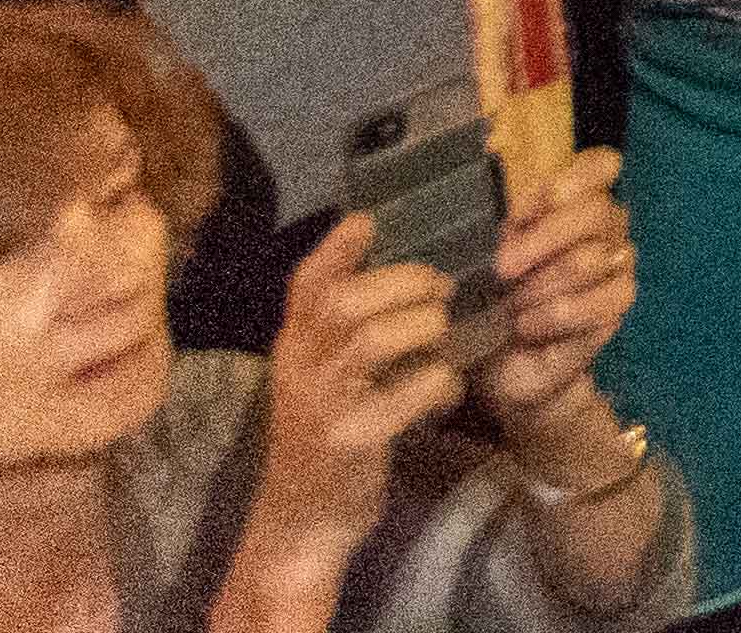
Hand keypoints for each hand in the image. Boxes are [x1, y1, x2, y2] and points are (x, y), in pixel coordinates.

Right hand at [235, 215, 468, 602]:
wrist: (302, 520)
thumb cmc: (325, 435)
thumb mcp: (319, 378)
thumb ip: (341, 331)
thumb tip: (397, 274)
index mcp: (294, 347)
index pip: (305, 284)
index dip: (336, 248)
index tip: (367, 220)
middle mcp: (300, 369)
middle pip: (346, 300)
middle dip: (404, 282)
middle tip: (440, 289)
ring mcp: (324, 405)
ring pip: (376, 337)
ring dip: (425, 327)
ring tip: (443, 339)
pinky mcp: (354, 438)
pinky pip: (410, 391)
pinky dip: (440, 383)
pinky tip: (446, 392)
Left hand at [473, 152, 640, 433]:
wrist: (499, 362)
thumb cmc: (492, 298)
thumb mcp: (489, 254)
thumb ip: (510, 224)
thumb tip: (516, 202)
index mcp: (576, 202)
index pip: (602, 166)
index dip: (572, 180)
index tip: (528, 209)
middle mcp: (608, 227)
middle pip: (596, 211)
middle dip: (542, 240)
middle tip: (501, 269)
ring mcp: (619, 266)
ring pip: (592, 259)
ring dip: (541, 286)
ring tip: (511, 306)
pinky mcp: (618, 307)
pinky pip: (600, 302)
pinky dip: (555, 315)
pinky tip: (527, 326)